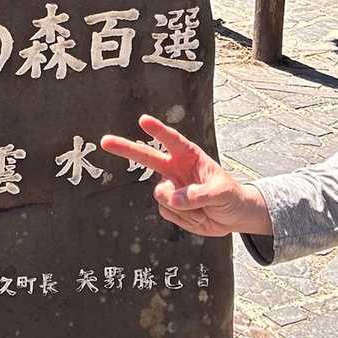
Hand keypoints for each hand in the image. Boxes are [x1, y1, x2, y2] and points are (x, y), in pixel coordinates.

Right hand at [100, 114, 271, 237]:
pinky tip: (196, 215)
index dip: (158, 130)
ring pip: (161, 194)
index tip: (143, 120)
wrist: (232, 216)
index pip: (172, 141)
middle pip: (145, 156)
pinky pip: (166, 211)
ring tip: (203, 207)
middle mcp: (175, 168)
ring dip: (181, 205)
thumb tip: (173, 198)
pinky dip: (183, 218)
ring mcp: (170, 187)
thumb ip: (198, 194)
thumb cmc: (231, 196)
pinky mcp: (169, 205)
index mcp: (189, 156)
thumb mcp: (222, 193)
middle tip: (104, 141)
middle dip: (125, 148)